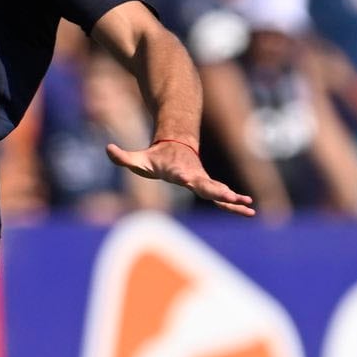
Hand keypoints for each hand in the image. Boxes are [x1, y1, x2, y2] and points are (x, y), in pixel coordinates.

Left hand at [105, 139, 255, 215]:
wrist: (176, 146)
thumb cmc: (155, 156)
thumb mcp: (137, 158)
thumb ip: (122, 156)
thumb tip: (107, 148)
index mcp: (178, 170)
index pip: (183, 175)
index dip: (186, 177)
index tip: (192, 181)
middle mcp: (194, 176)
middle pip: (207, 185)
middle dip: (219, 191)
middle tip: (231, 196)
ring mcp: (203, 181)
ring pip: (219, 192)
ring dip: (233, 200)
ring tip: (249, 206)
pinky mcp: (207, 186)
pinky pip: (222, 197)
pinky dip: (234, 204)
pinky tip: (249, 210)